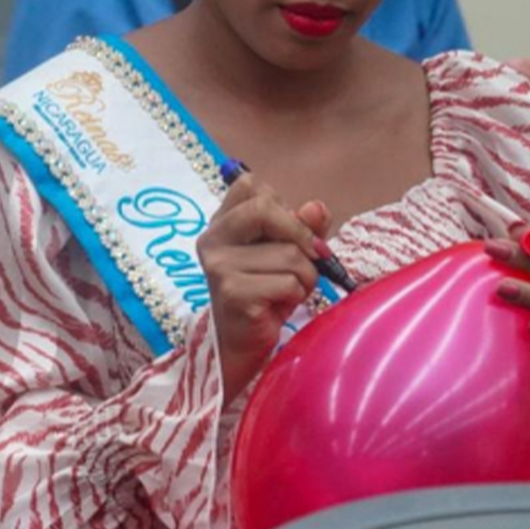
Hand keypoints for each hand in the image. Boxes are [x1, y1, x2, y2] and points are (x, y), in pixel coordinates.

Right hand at [197, 172, 329, 398]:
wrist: (242, 344)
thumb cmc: (265, 294)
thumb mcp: (286, 253)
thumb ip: (302, 227)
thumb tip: (316, 208)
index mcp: (221, 223)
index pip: (250, 185)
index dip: (280, 205)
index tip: (287, 232)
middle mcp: (212, 239)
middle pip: (265, 208)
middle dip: (300, 235)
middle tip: (308, 258)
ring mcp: (219, 266)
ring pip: (289, 253)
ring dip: (306, 275)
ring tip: (291, 289)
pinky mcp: (233, 292)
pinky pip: (288, 282)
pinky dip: (297, 294)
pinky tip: (281, 303)